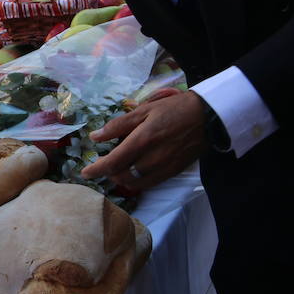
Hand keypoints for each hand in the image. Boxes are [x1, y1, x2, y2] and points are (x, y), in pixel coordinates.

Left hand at [79, 89, 206, 190]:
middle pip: (121, 176)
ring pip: (134, 183)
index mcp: (143, 140)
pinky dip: (136, 181)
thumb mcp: (144, 110)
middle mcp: (152, 158)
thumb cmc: (174, 109)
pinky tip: (134, 171)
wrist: (208, 117)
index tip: (85, 172)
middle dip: (108, 173)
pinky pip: (149, 184)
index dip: (96, 170)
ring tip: (117, 168)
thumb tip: (95, 136)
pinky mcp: (173, 172)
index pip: (113, 162)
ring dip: (121, 179)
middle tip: (103, 164)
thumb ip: (118, 125)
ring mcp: (164, 168)